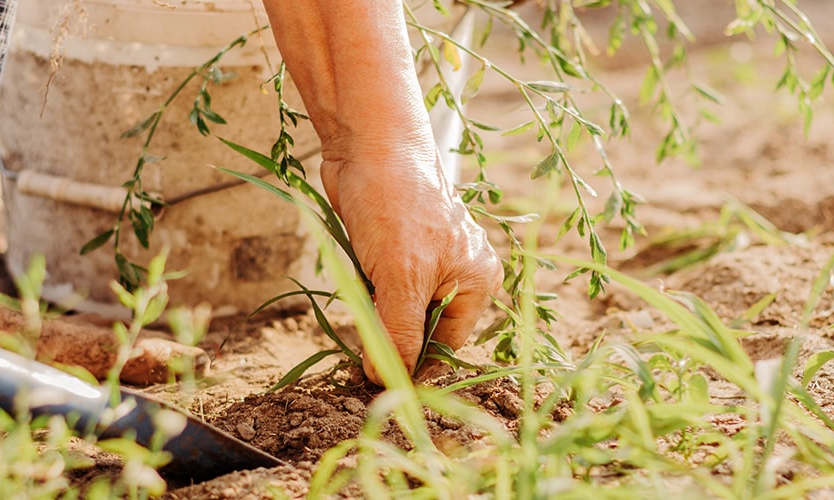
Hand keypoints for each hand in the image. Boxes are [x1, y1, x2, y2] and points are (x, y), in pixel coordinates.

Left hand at [321, 151, 502, 384]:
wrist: (366, 142)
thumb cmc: (394, 202)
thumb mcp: (401, 277)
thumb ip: (398, 333)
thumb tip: (387, 381)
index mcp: (477, 281)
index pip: (446, 345)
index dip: (413, 365)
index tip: (377, 381)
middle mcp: (458, 273)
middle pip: (421, 329)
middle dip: (391, 336)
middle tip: (360, 344)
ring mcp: (426, 261)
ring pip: (398, 310)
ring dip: (375, 313)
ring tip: (360, 295)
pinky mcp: (396, 249)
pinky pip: (383, 289)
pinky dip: (366, 292)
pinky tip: (356, 275)